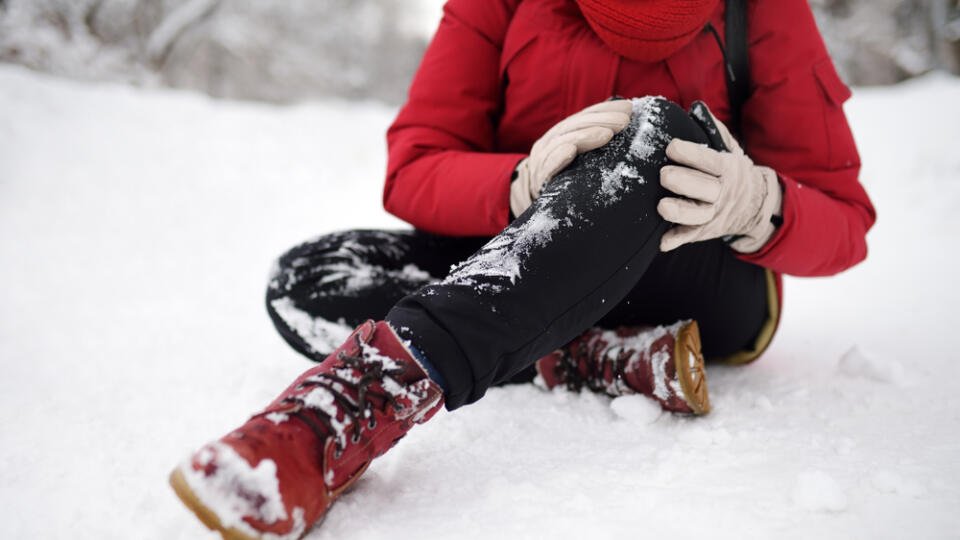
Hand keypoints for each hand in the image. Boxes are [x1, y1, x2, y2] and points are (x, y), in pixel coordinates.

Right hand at [510, 100, 632, 216]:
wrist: (532, 200)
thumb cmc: (564, 178)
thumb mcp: (579, 159)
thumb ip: (594, 145)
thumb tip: (625, 131)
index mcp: (563, 134)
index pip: (584, 117)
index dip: (605, 110)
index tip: (628, 108)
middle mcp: (551, 141)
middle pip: (576, 125)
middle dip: (601, 120)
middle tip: (624, 120)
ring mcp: (543, 158)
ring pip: (563, 140)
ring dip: (586, 135)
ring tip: (608, 134)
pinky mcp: (538, 177)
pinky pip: (548, 165)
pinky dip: (559, 156)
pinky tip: (571, 150)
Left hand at [657, 103, 781, 252]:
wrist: (754, 205)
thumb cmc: (732, 171)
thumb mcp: (730, 149)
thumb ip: (714, 130)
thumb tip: (696, 107)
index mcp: (727, 169)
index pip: (710, 161)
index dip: (691, 154)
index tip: (671, 146)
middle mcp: (722, 193)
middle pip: (705, 189)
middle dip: (684, 182)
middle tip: (664, 175)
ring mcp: (714, 214)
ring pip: (698, 216)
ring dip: (680, 213)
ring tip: (662, 207)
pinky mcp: (704, 230)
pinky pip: (691, 236)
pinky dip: (677, 240)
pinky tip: (662, 242)